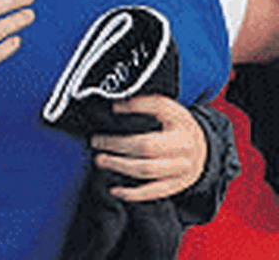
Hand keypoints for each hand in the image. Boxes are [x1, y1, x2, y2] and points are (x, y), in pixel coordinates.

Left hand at [90, 95, 206, 201]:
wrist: (202, 147)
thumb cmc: (180, 125)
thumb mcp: (168, 108)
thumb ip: (144, 104)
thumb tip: (116, 106)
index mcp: (181, 134)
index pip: (150, 130)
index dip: (126, 127)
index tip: (108, 118)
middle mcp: (183, 155)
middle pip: (144, 150)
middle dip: (115, 146)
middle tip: (96, 141)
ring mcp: (179, 174)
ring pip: (145, 172)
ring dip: (119, 166)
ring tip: (100, 159)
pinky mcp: (174, 187)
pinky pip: (151, 193)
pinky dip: (131, 194)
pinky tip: (115, 190)